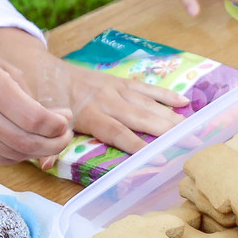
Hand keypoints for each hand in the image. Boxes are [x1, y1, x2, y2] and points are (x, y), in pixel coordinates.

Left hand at [0, 27, 184, 151]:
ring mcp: (116, 89)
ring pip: (149, 104)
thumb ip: (48, 143)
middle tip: (192, 145)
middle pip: (142, 118)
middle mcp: (107, 101)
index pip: (118, 133)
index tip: (159, 159)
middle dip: (168, 133)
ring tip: (194, 130)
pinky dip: (166, 95)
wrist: (43, 71)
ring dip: (173, 118)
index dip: (138, 146)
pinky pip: (147, 88)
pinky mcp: (120, 82)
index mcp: (90, 114)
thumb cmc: (45, 102)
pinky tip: (185, 103)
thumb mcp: (43, 123)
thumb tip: (46, 165)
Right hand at [0, 43, 70, 163]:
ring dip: (39, 151)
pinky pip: (0, 159)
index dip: (56, 126)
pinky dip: (19, 154)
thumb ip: (31, 96)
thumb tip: (59, 123)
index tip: (65, 121)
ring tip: (48, 139)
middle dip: (53, 144)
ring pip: (14, 155)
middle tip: (64, 136)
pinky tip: (25, 142)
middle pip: (25, 142)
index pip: (31, 118)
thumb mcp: (2, 66)